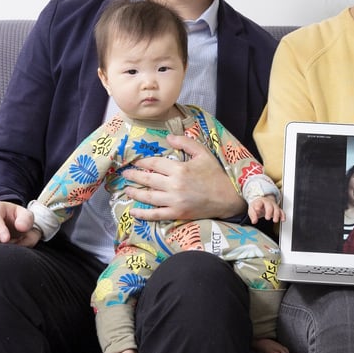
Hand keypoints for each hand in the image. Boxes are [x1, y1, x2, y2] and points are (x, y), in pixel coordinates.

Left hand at [122, 134, 244, 220]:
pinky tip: (133, 211)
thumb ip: (186, 143)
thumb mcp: (204, 154)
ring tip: (126, 189)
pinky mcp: (177, 213)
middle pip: (148, 180)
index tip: (137, 161)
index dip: (143, 162)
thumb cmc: (215, 175)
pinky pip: (155, 215)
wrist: (227, 198)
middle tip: (125, 174)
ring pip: (149, 197)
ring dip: (135, 193)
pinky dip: (143, 214)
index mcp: (180, 169)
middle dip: (134, 176)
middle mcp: (174, 185)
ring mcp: (174, 201)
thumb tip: (168, 137)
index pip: (155, 164)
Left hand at [248, 194, 283, 223]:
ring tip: (275, 220)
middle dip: (269, 212)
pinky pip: (281, 211)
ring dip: (276, 215)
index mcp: (260, 202)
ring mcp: (273, 206)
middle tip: (267, 218)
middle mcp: (268, 203)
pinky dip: (283, 215)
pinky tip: (283, 219)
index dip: (258, 205)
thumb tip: (254, 221)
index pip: (259, 203)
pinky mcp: (277, 209)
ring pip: (276, 209)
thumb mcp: (252, 209)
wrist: (263, 202)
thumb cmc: (258, 206)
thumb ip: (252, 215)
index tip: (257, 209)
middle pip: (269, 206)